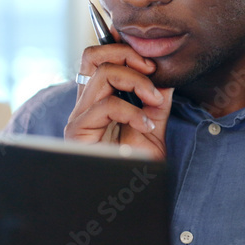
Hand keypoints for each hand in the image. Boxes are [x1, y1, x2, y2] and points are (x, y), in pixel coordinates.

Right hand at [65, 42, 173, 159]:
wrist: (127, 200)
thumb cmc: (135, 166)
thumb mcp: (153, 126)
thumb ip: (156, 100)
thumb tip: (166, 75)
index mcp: (100, 98)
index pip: (100, 57)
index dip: (119, 44)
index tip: (150, 53)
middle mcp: (85, 103)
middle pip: (93, 55)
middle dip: (126, 53)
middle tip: (152, 69)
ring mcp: (79, 116)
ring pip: (102, 74)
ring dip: (136, 81)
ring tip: (153, 101)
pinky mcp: (78, 131)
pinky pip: (106, 105)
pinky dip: (132, 112)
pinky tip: (145, 127)